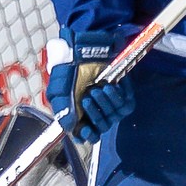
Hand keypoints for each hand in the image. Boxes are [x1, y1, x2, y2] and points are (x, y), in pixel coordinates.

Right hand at [44, 29, 134, 143]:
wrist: (85, 50)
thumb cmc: (70, 71)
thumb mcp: (60, 92)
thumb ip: (63, 112)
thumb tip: (69, 128)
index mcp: (80, 115)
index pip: (87, 134)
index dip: (87, 135)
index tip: (85, 128)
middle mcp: (97, 112)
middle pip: (101, 127)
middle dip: (94, 114)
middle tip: (87, 97)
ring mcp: (112, 105)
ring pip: (113, 117)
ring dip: (105, 103)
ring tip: (97, 87)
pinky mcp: (124, 96)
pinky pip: (125, 105)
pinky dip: (116, 97)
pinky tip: (109, 86)